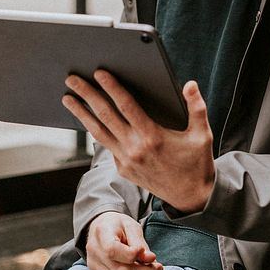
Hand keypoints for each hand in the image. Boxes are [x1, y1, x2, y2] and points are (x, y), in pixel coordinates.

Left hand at [63, 70, 214, 212]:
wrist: (191, 197)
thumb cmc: (197, 162)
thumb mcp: (202, 134)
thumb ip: (196, 107)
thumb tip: (189, 84)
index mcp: (153, 136)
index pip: (126, 105)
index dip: (111, 87)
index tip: (99, 73)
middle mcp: (135, 148)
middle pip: (105, 116)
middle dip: (87, 95)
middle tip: (72, 79)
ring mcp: (126, 160)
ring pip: (98, 132)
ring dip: (81, 114)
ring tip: (68, 99)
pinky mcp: (123, 169)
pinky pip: (107, 146)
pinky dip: (95, 131)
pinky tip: (87, 119)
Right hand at [84, 211, 161, 269]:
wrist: (100, 228)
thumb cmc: (117, 225)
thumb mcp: (131, 226)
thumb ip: (140, 243)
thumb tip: (150, 260)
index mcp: (101, 233)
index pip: (113, 250)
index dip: (132, 255)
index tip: (148, 254)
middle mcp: (94, 252)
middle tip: (159, 267)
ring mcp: (93, 266)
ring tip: (150, 268)